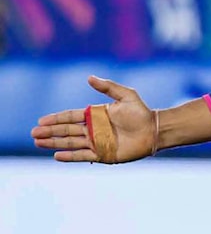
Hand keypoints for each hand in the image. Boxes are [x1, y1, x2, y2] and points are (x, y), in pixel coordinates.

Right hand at [31, 76, 155, 162]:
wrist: (154, 130)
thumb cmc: (141, 112)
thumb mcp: (125, 95)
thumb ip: (107, 87)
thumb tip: (89, 77)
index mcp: (95, 115)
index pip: (71, 116)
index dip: (56, 119)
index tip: (41, 121)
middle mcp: (93, 129)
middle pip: (66, 130)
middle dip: (50, 132)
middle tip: (34, 133)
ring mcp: (96, 142)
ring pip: (70, 143)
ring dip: (54, 143)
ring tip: (38, 142)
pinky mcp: (103, 154)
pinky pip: (82, 156)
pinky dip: (70, 156)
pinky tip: (56, 156)